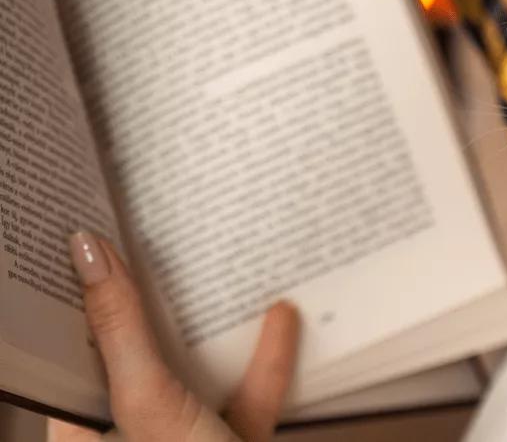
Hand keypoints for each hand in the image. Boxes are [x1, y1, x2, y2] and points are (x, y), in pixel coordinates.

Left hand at [47, 232, 299, 441]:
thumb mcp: (149, 405)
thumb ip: (122, 331)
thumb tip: (92, 254)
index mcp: (83, 430)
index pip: (69, 350)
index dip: (76, 296)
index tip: (89, 242)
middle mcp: (129, 434)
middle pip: (133, 354)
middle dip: (146, 302)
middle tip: (149, 240)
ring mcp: (184, 438)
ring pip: (194, 371)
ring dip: (212, 326)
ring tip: (216, 272)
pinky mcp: (234, 440)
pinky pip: (249, 392)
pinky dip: (269, 355)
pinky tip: (283, 317)